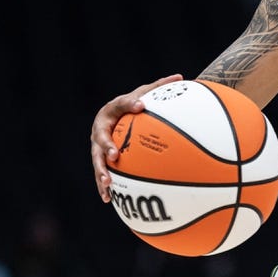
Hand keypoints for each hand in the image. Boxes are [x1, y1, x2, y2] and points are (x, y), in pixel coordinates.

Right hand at [90, 74, 182, 202]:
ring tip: (108, 184)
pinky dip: (104, 186)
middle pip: (100, 138)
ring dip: (101, 173)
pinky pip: (102, 174)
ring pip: (96, 161)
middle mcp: (100, 129)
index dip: (129, 104)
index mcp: (110, 111)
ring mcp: (97, 147)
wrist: (110, 116)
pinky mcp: (100, 161)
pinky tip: (109, 199)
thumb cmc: (131, 105)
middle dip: (106, 148)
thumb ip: (159, 87)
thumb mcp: (143, 93)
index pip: (120, 104)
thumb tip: (181, 77)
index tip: (140, 105)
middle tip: (114, 156)